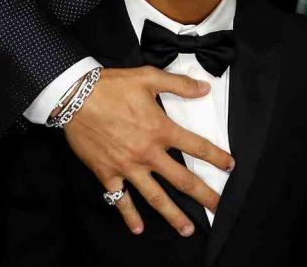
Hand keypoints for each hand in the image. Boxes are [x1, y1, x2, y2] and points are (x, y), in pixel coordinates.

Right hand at [63, 66, 234, 235]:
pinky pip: (120, 200)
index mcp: (160, 129)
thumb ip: (179, 85)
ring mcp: (128, 167)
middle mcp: (148, 153)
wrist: (76, 97)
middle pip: (181, 179)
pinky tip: (138, 228)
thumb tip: (204, 87)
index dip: (216, 157)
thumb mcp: (149, 77)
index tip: (230, 166)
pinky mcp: (108, 174)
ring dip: (173, 215)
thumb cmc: (113, 86)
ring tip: (188, 229)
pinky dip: (129, 215)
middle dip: (202, 194)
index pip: (196, 146)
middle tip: (218, 207)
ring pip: (155, 197)